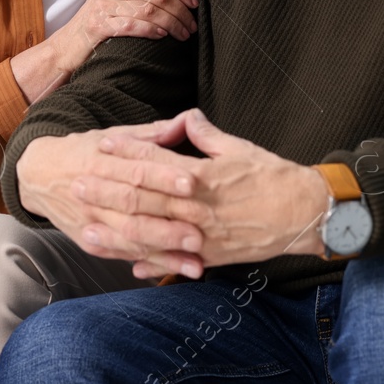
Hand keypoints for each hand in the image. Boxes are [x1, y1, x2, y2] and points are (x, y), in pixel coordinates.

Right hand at [10, 0, 198, 102]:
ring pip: (147, 11)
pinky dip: (150, 30)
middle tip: (193, 25)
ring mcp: (104, 8)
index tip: (194, 3)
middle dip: (180, 10)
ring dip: (171, 23)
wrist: (69, 43)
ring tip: (183, 34)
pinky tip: (162, 35)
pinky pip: (130, 25)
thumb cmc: (93, 14)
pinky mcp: (100, 27)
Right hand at [14, 121, 207, 278]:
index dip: (164, 175)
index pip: (136, 169)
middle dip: (168, 220)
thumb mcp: (111, 136)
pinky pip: (120, 254)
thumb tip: (185, 121)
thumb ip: (150, 134)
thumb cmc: (83, 152)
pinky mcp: (89, 241)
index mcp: (101, 160)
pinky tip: (172, 270)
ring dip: (164, 250)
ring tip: (195, 260)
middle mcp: (94, 192)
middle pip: (134, 207)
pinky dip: (147, 264)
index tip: (192, 182)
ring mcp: (90, 220)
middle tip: (201, 229)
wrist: (38, 176)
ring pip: (129, 237)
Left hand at [75, 109, 329, 278]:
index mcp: (201, 175)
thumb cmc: (273, 176)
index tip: (100, 145)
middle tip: (77, 185)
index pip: (154, 162)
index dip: (125, 153)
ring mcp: (201, 235)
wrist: (305, 214)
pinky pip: (175, 262)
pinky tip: (128, 265)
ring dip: (116, 233)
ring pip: (151, 235)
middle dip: (107, 192)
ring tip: (88, 229)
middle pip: (142, 199)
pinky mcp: (211, 256)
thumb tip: (186, 118)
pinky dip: (152, 265)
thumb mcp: (239, 148)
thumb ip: (207, 135)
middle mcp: (195, 207)